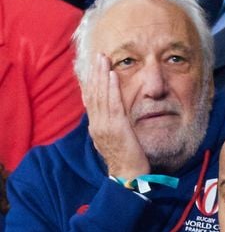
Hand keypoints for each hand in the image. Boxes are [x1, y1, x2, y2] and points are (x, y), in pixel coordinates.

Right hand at [83, 54, 149, 179]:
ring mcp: (105, 126)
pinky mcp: (117, 127)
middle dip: (95, 73)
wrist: (128, 176)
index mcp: (95, 126)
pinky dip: (112, 88)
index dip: (91, 81)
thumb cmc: (123, 156)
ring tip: (104, 60)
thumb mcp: (111, 138)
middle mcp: (97, 124)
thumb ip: (107, 123)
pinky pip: (114, 104)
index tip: (93, 67)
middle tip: (99, 56)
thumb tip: (107, 111)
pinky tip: (112, 76)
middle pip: (94, 94)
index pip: (90, 99)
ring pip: (101, 96)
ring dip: (102, 76)